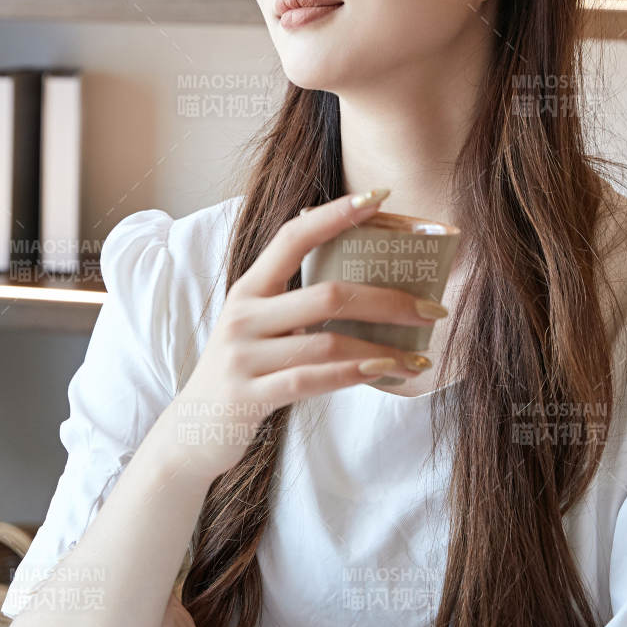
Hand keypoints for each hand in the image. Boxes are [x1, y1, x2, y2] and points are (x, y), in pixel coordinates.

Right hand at [164, 188, 447, 483]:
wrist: (194, 429)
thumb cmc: (244, 369)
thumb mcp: (259, 326)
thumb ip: (297, 303)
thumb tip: (372, 286)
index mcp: (250, 288)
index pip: (294, 237)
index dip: (336, 215)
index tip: (380, 197)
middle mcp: (244, 314)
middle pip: (328, 294)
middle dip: (388, 300)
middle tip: (432, 308)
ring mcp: (244, 355)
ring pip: (327, 341)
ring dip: (383, 348)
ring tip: (420, 357)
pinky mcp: (249, 394)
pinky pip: (312, 379)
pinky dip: (354, 374)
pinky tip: (385, 372)